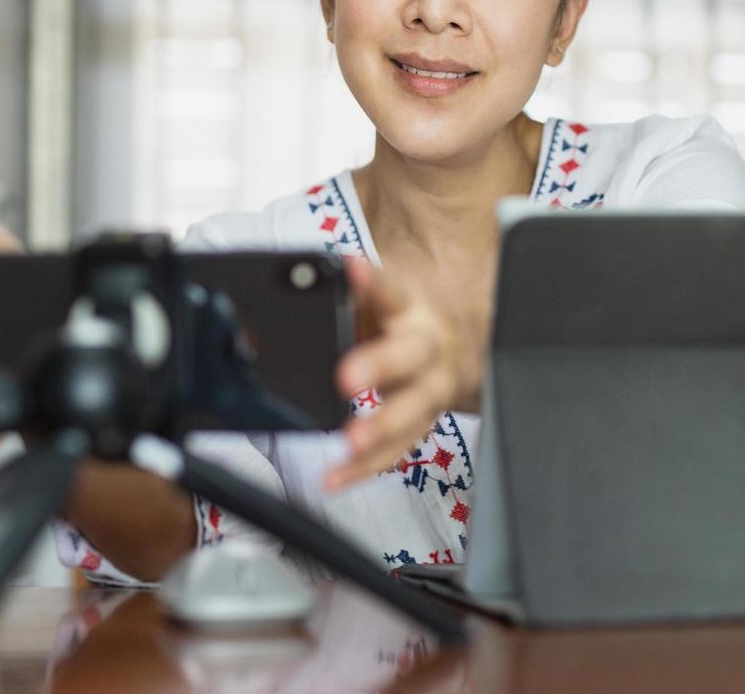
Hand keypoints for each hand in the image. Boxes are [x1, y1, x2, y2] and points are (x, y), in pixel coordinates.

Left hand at [325, 260, 479, 489]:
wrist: (457, 349)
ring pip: (412, 411)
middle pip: (411, 356)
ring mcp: (429, 391)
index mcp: (413, 308)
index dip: (373, 281)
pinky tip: (336, 477)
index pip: (393, 290)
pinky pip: (396, 450)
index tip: (351, 267)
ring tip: (351, 441)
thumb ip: (348, 296)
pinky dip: (365, 467)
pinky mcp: (420, 425)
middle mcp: (428, 348)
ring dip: (381, 428)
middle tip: (346, 378)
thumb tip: (287, 297)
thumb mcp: (385, 297)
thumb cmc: (405, 321)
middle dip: (380, 366)